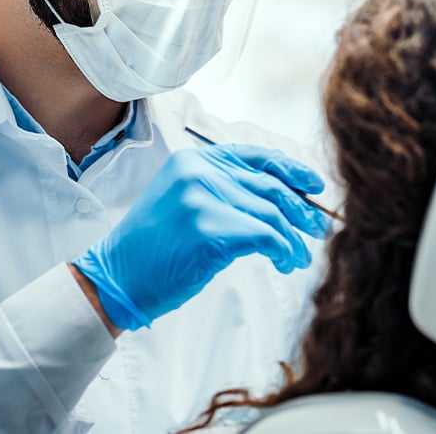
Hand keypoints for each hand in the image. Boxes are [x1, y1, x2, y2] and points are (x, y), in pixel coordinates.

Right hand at [73, 144, 330, 330]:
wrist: (118, 277)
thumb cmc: (152, 248)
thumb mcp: (182, 202)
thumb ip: (221, 190)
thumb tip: (279, 198)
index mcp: (192, 160)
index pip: (255, 157)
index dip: (291, 170)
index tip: (315, 185)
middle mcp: (197, 171)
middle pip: (269, 186)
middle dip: (300, 210)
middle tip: (317, 229)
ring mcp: (202, 198)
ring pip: (271, 213)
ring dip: (292, 239)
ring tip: (297, 258)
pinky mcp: (209, 229)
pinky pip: (265, 236)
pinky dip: (282, 250)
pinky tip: (283, 262)